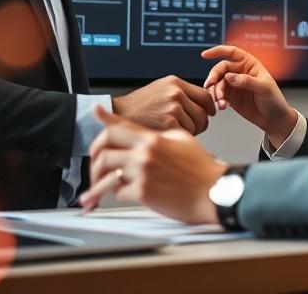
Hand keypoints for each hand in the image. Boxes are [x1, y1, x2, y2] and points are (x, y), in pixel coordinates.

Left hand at [80, 108, 226, 223]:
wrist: (214, 190)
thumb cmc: (202, 168)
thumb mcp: (182, 140)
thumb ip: (162, 134)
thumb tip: (149, 133)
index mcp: (153, 138)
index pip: (119, 125)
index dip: (105, 119)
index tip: (96, 112)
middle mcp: (145, 153)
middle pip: (104, 149)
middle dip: (93, 160)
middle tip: (93, 168)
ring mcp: (143, 172)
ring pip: (106, 173)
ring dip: (98, 182)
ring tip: (95, 190)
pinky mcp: (143, 192)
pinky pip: (118, 192)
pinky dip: (116, 194)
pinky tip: (119, 195)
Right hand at [111, 76, 215, 134]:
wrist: (118, 114)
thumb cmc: (139, 105)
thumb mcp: (161, 89)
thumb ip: (181, 93)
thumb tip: (204, 103)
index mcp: (175, 83)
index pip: (205, 95)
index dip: (210, 107)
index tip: (210, 113)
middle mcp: (176, 93)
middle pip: (203, 113)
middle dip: (200, 124)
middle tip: (193, 128)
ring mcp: (173, 107)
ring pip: (196, 125)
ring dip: (190, 132)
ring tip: (176, 132)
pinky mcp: (169, 123)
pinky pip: (187, 134)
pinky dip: (180, 138)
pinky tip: (170, 136)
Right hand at [201, 45, 297, 147]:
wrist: (274, 120)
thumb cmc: (274, 100)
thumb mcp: (264, 88)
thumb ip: (247, 81)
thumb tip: (229, 77)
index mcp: (249, 64)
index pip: (232, 53)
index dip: (218, 51)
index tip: (205, 55)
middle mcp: (240, 72)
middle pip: (221, 69)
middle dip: (213, 77)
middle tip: (210, 86)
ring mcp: (234, 85)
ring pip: (218, 83)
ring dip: (215, 92)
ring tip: (220, 102)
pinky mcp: (231, 97)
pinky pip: (219, 95)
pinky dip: (217, 100)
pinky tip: (222, 106)